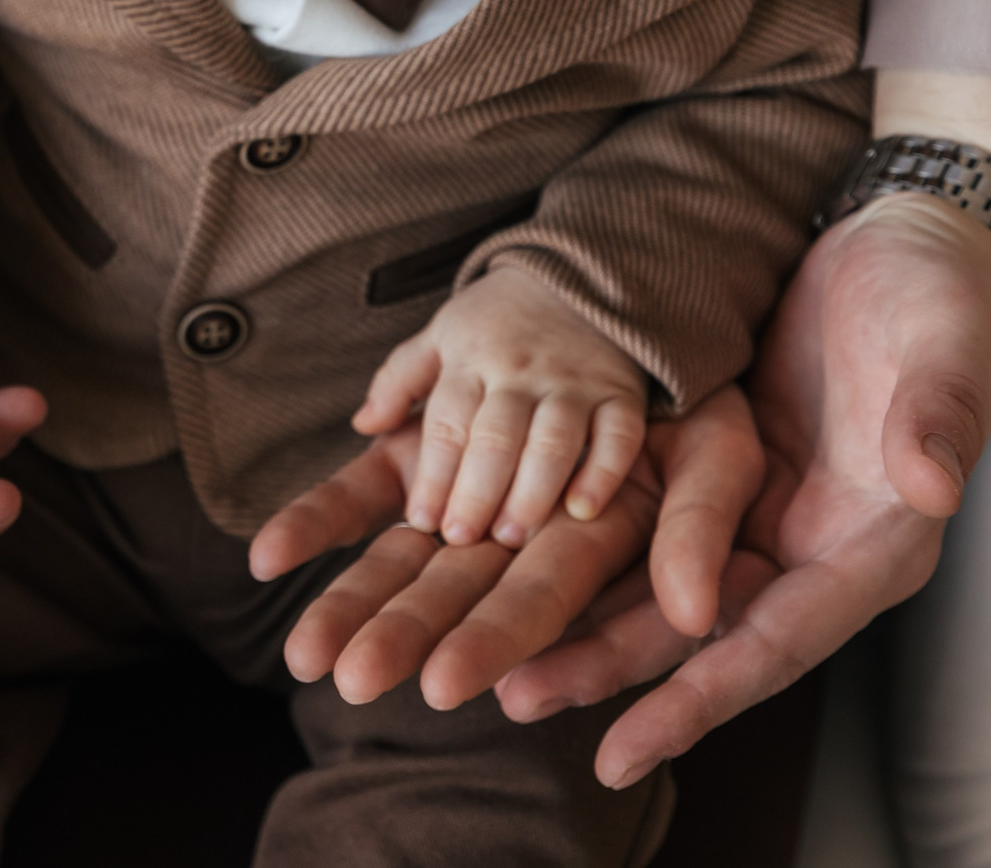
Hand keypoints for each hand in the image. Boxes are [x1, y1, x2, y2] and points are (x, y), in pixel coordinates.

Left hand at [249, 386, 761, 710]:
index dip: (500, 641)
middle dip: (407, 637)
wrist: (642, 304)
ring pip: (400, 560)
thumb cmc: (700, 405)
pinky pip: (364, 492)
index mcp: (591, 541)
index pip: (538, 602)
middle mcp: (517, 528)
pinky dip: (321, 520)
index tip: (460, 685)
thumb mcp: (722, 458)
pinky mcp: (421, 448)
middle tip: (353, 678)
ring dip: (355, 600)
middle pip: (457, 596)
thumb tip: (690, 613)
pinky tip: (268, 554)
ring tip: (306, 651)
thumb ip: (701, 528)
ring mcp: (463, 490)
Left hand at [353, 267, 649, 546]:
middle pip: (496, 437)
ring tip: (510, 537)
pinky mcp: (621, 393)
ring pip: (553, 441)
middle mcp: (521, 372)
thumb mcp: (441, 334)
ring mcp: (574, 382)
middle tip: (460, 539)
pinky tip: (583, 512)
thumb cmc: (498, 319)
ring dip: (531, 491)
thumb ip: (400, 379)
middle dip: (475, 490)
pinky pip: (617, 435)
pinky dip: (604, 473)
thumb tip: (363, 424)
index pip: (447, 423)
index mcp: (471, 359)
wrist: (581, 272)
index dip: (433, 473)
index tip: (421, 520)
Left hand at [493, 192, 990, 784]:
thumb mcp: (944, 345)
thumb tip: (932, 484)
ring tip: (494, 661)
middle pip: (700, 634)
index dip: (703, 698)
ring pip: (659, 590)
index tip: (625, 748)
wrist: (909, 239)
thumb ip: (938, 416)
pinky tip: (510, 571)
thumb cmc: (943, 294)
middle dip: (610, 671)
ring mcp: (762, 515)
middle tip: (513, 696)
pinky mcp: (722, 474)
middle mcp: (811, 549)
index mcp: (873, 545)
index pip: (779, 641)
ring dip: (582, 625)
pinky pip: (642, 528)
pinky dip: (584, 555)